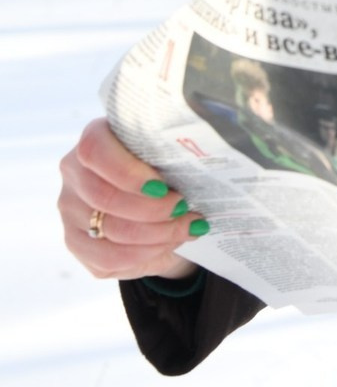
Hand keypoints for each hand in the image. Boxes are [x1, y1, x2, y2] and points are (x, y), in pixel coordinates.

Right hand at [58, 117, 204, 281]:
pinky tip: (169, 243)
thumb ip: (172, 152)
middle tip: (185, 208)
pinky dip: (145, 253)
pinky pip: (107, 257)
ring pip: (110, 230)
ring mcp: (71, 210)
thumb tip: (206, 160)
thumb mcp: (168, 152)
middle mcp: (75, 174)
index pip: (94, 151)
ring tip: (188, 227)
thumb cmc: (167, 167)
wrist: (158, 204)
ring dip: (156, 234)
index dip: (127, 172)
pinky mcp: (76, 243)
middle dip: (152, 209)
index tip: (162, 187)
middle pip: (105, 197)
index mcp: (94, 137)